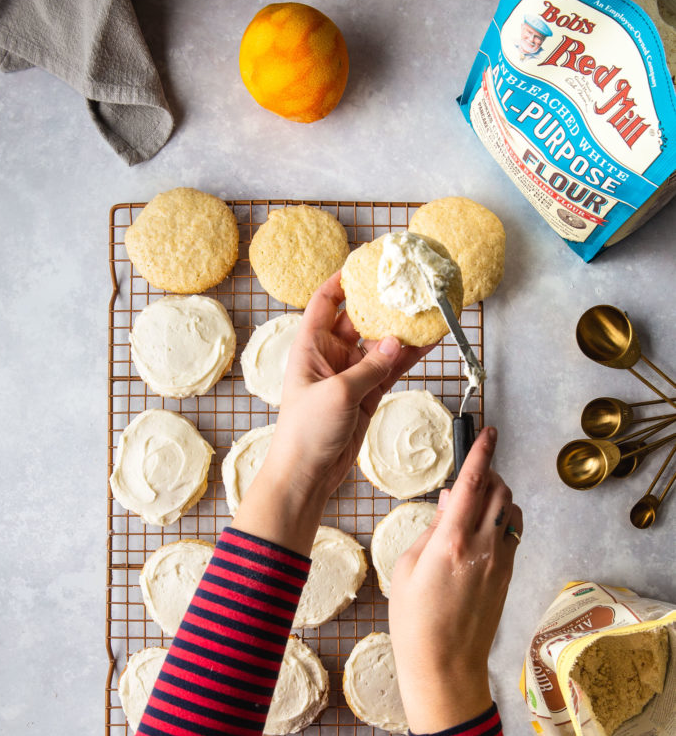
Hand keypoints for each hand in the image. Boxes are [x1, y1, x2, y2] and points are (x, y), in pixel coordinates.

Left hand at [269, 271, 432, 499]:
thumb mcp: (338, 393)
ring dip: (402, 330)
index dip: (343, 279)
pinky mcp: (367, 395)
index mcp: (311, 345)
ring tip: (429, 311)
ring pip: (381, 344)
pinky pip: (391, 368)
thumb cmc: (306, 432)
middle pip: (359, 319)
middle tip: (408, 286)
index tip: (366, 262)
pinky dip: (409, 357)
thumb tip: (397, 341)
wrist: (307, 474)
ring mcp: (351, 375)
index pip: (325, 301)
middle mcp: (330, 355)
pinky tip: (429, 342)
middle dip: (382, 304)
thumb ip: (370, 367)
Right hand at [389, 428, 521, 733]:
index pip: (474, 483)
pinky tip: (482, 532)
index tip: (489, 432)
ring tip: (477, 504)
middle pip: (500, 491)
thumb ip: (432, 527)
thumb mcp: (407, 568)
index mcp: (450, 541)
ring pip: (512, 511)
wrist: (444, 665)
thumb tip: (452, 500)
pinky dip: (502, 522)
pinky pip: (513, 535)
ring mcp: (500, 562)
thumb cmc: (414, 621)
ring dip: (499, 498)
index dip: (482, 452)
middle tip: (473, 474)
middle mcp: (482, 547)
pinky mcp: (508, 576)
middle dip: (490, 474)